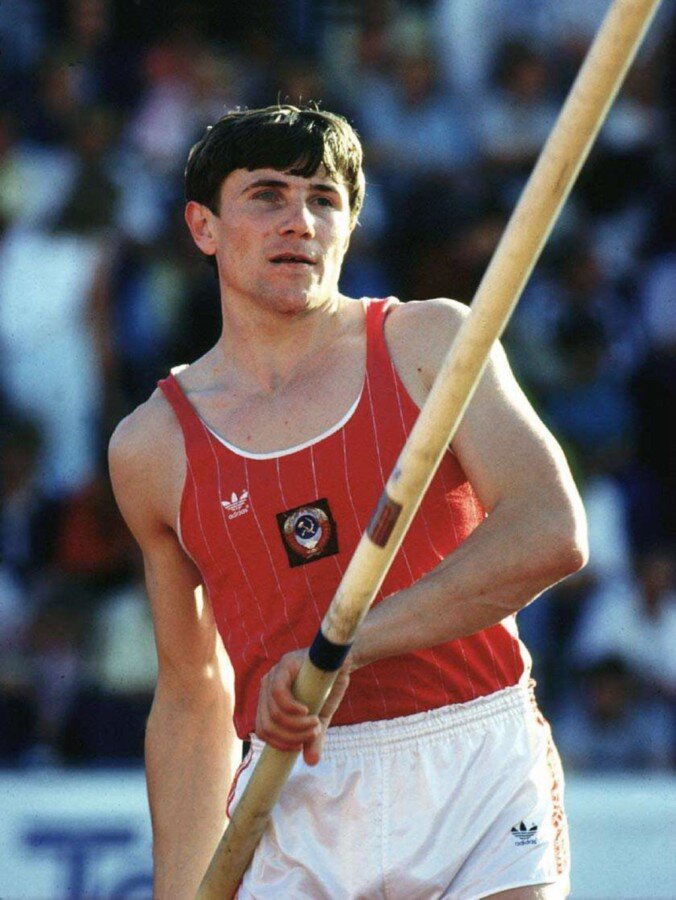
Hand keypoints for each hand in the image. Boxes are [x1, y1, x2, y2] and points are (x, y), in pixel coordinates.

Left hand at [255, 648, 350, 765]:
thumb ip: (313, 738)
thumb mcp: (319, 719)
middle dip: (291, 736)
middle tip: (313, 734)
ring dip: (296, 725)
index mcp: (269, 701)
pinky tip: (306, 711)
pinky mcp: (284, 665)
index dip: (278, 743)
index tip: (298, 747)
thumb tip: (311, 762)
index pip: (263, 729)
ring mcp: (274, 675)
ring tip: (315, 724)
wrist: (341, 664)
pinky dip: (292, 708)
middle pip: (267, 724)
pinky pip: (278, 693)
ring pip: (273, 712)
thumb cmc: (327, 691)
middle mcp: (267, 687)